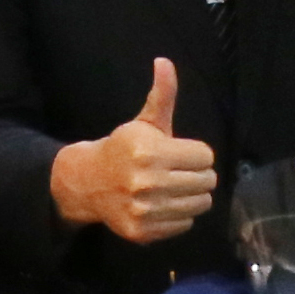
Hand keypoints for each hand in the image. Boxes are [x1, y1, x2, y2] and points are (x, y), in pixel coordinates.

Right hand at [48, 57, 220, 243]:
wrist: (87, 181)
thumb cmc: (124, 148)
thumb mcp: (144, 121)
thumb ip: (162, 94)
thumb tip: (165, 61)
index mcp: (150, 151)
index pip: (205, 156)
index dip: (196, 153)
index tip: (181, 153)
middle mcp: (147, 182)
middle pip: (206, 181)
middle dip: (197, 174)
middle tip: (179, 171)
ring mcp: (144, 210)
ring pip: (200, 205)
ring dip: (192, 196)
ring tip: (174, 187)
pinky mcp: (142, 232)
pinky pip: (184, 225)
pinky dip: (179, 216)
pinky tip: (162, 204)